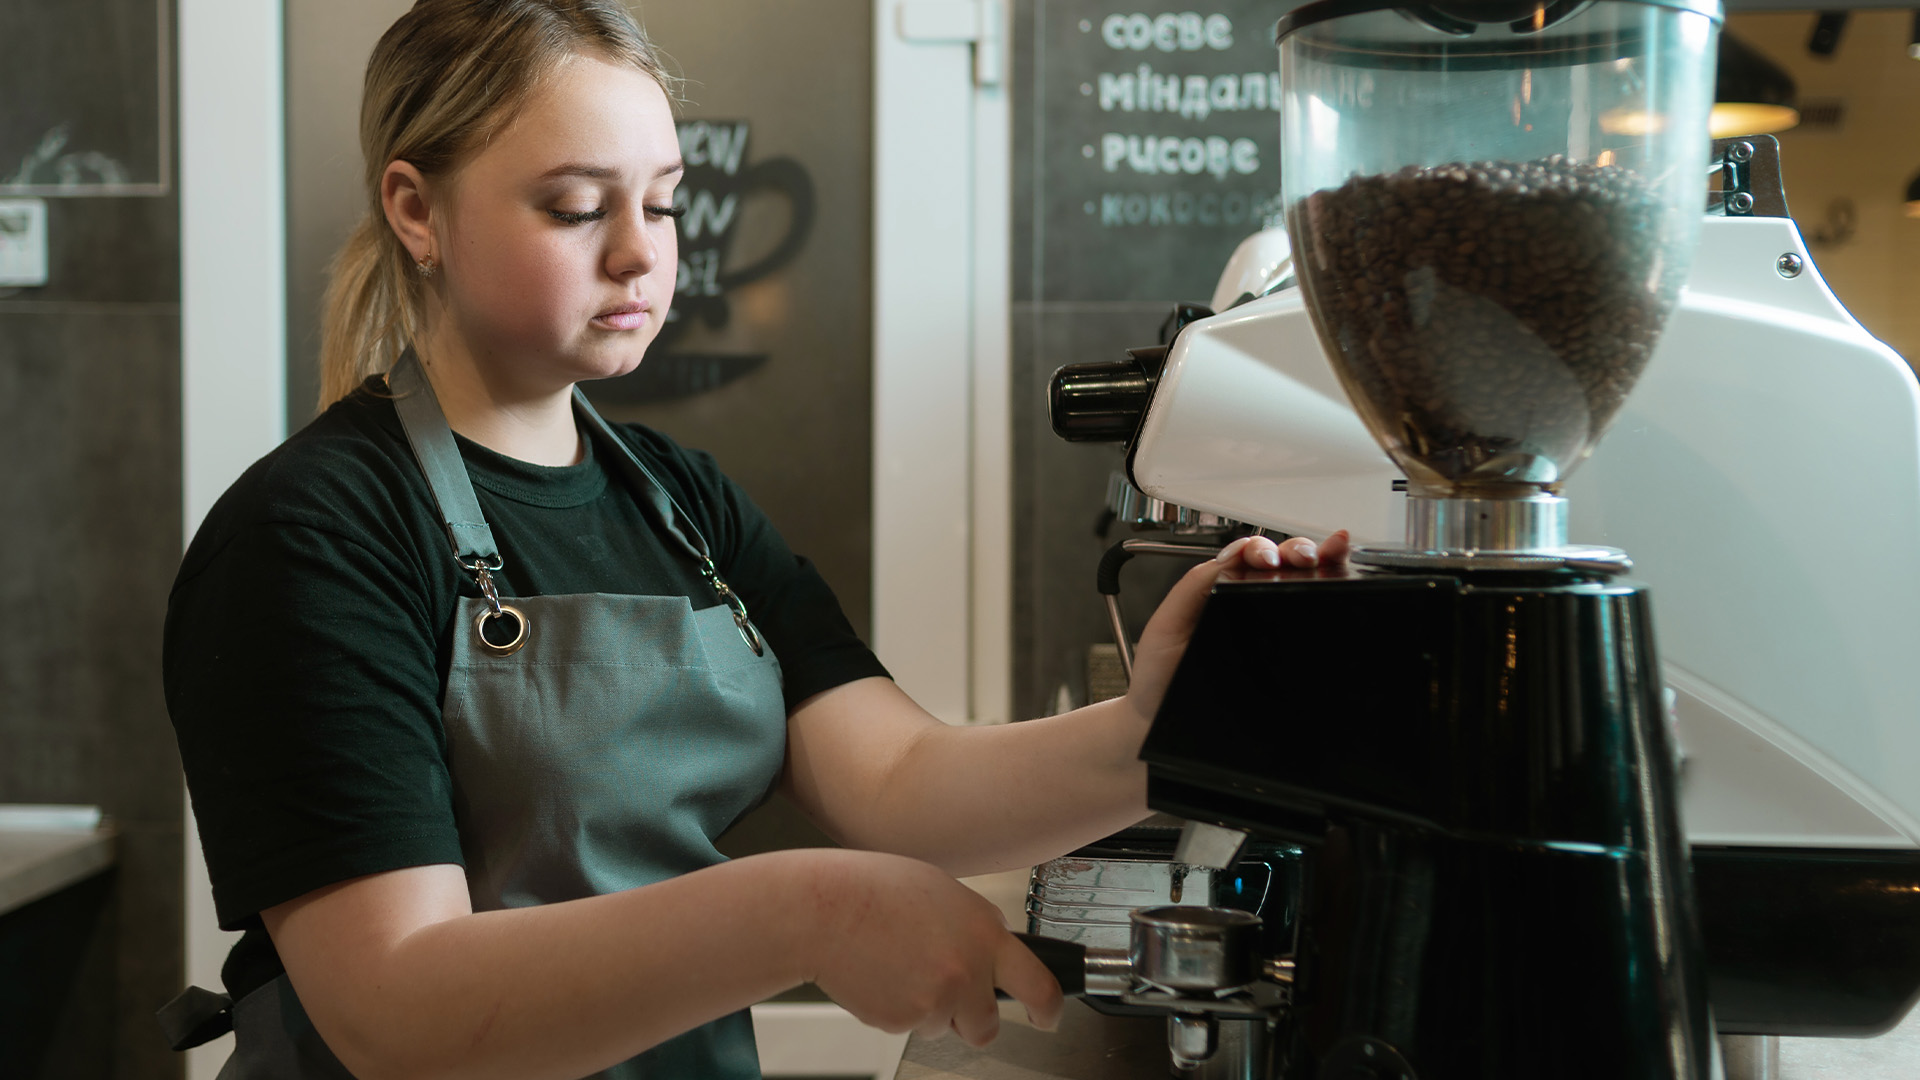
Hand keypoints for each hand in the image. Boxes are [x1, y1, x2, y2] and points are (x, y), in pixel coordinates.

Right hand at [801, 850, 1063, 1045]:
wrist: (823, 910)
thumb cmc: (875, 890)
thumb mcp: (945, 891)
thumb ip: (977, 925)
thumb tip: (993, 947)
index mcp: (985, 935)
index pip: (1040, 986)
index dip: (1049, 1010)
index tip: (1047, 1017)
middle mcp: (966, 972)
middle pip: (988, 1025)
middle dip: (974, 1019)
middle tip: (951, 995)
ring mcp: (934, 1001)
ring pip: (943, 1025)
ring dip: (930, 1008)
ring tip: (900, 965)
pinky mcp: (901, 1021)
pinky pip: (909, 1024)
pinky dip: (898, 1007)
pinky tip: (882, 973)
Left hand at [1122, 532, 1350, 723]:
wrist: (1162, 723)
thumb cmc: (1161, 678)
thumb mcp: (1168, 624)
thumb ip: (1195, 585)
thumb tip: (1233, 553)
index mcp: (1220, 592)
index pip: (1250, 558)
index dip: (1263, 549)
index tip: (1266, 557)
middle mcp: (1248, 607)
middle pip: (1284, 567)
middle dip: (1298, 551)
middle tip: (1302, 558)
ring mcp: (1269, 631)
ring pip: (1304, 586)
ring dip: (1322, 564)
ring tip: (1327, 559)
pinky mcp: (1285, 659)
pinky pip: (1310, 623)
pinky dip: (1331, 594)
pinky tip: (1339, 579)